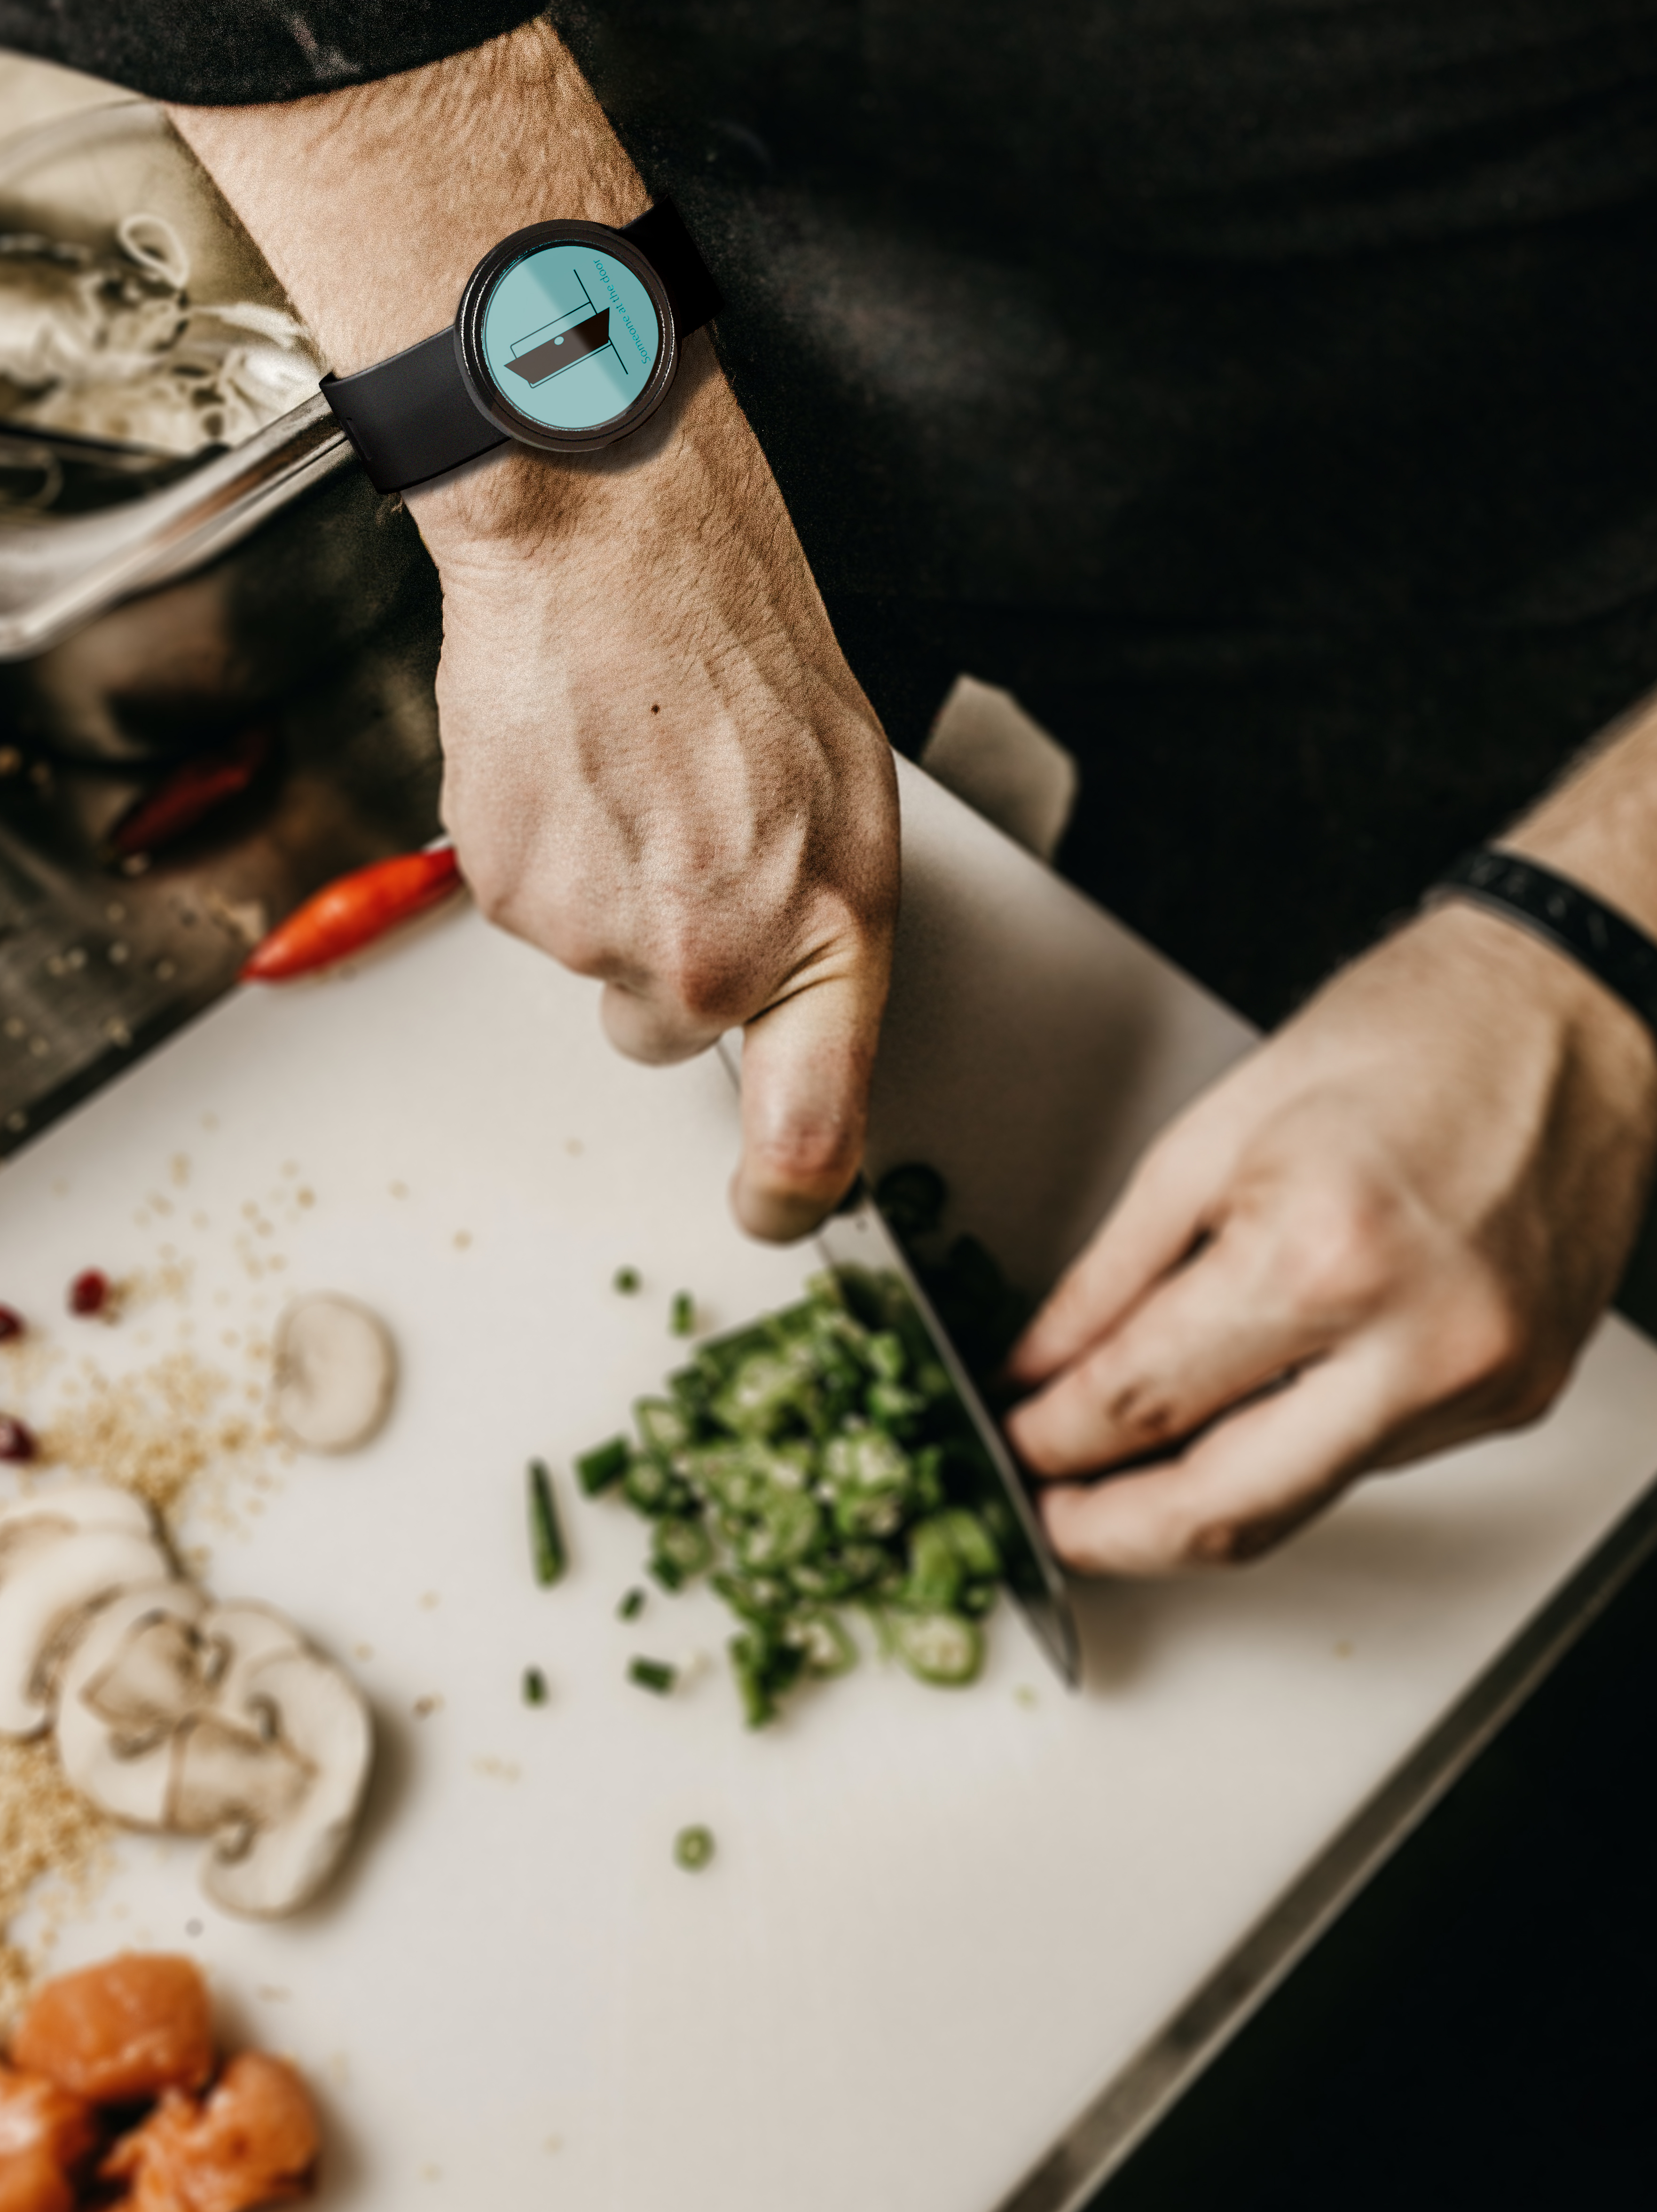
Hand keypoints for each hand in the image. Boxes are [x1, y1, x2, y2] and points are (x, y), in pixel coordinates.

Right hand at [412, 346, 896, 1240]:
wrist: (607, 532)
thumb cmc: (736, 636)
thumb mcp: (842, 798)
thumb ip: (819, 933)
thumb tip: (794, 1022)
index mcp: (825, 931)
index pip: (812, 1136)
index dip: (788, 1196)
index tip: (774, 1206)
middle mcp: (713, 955)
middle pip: (670, 1034)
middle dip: (670, 961)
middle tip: (681, 839)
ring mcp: (597, 931)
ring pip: (596, 964)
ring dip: (608, 892)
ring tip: (632, 772)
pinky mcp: (507, 892)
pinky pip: (531, 907)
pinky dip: (546, 851)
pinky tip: (575, 765)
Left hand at [1005, 898, 1656, 1573]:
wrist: (1569, 1010)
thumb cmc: (1407, 1036)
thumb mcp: (1210, 1137)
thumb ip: (1110, 1274)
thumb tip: (1039, 1367)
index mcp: (1322, 1256)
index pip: (1142, 1402)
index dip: (1050, 1440)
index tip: (1012, 1443)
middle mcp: (1416, 1341)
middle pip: (1226, 1511)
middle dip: (1113, 1533)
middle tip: (1050, 1515)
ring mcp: (1478, 1382)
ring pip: (1299, 1504)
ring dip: (1197, 1502)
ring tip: (1124, 1473)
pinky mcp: (1515, 1397)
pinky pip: (1369, 1462)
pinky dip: (1289, 1451)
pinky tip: (1245, 1414)